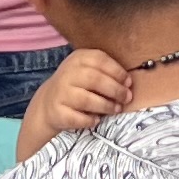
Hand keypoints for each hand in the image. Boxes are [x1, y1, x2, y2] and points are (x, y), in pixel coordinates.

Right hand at [15, 46, 131, 153]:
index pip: (99, 59)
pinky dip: (90, 120)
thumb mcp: (88, 70)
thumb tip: (128, 83)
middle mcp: (67, 73)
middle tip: (127, 98)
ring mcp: (60, 93)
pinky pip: (77, 118)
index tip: (128, 82)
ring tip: (116, 109)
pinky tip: (97, 120)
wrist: (49, 102)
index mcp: (77, 58)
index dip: (117, 71)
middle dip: (115, 90)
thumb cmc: (78, 85)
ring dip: (106, 106)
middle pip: (94, 79)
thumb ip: (106, 72)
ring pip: (86, 99)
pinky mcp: (57, 112)